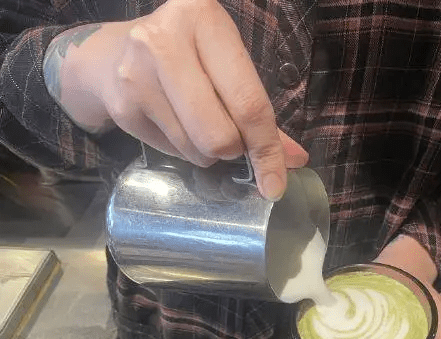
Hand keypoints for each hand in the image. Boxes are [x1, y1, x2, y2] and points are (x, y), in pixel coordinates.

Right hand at [45, 0, 307, 199]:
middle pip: (220, 135)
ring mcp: (136, 73)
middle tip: (229, 136)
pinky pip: (172, 152)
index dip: (267, 150)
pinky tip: (171, 120)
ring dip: (206, 151)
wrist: (111, 56)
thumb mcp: (226, 67)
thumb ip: (261, 112)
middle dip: (232, 150)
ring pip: (196, 149)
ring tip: (196, 121)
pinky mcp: (121, 106)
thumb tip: (296, 160)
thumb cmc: (187, 59)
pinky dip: (181, 148)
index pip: (249, 102)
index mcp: (204, 19)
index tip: (276, 184)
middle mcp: (165, 40)